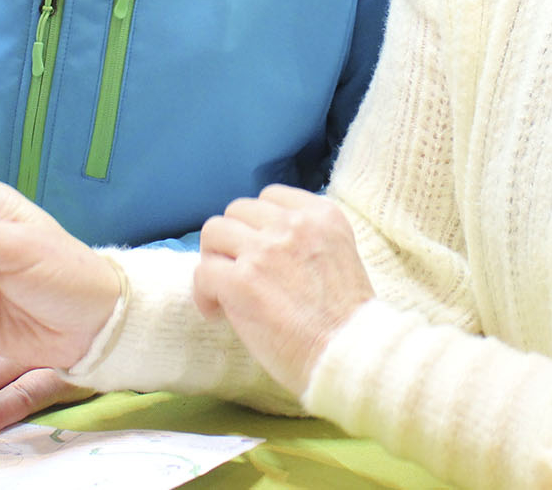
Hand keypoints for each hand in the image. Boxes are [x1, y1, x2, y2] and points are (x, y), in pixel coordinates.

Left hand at [193, 185, 373, 396]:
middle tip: (237, 271)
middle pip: (237, 210)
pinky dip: (204, 293)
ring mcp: (265, 250)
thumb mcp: (339, 256)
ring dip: (214, 259)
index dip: (257, 224)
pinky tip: (217, 313)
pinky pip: (203, 271)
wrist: (349, 355)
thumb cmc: (347, 321)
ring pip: (214, 231)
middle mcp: (293, 224)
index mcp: (322, 215)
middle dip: (233, 240)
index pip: (270, 196)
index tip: (259, 250)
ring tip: (223, 289)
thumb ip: (306, 241)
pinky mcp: (242, 281)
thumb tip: (262, 244)